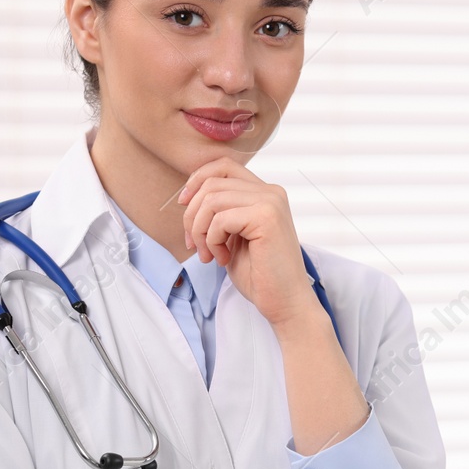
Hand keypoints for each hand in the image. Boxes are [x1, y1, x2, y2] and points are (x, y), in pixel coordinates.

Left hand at [177, 157, 321, 329]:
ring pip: (212, 199)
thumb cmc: (259, 274)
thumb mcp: (232, 235)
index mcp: (265, 193)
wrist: (285, 302)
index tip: (183, 205)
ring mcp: (271, 202)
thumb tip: (187, 197)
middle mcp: (271, 192)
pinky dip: (212, 241)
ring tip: (209, 254)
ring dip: (200, 231)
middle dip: (192, 215)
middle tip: (194, 245)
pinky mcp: (267, 217)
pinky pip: (220, 218)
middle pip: (212, 183)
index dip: (197, 180)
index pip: (223, 165)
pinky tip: (222, 258)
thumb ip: (219, 212)